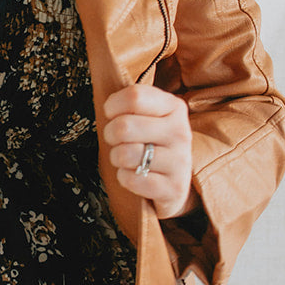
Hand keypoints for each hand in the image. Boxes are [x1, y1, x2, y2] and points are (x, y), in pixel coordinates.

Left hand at [103, 84, 195, 219]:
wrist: (174, 181)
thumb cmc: (153, 142)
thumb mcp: (149, 116)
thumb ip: (131, 103)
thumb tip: (104, 97)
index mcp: (174, 107)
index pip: (134, 96)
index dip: (113, 106)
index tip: (111, 114)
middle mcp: (180, 132)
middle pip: (124, 126)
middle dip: (110, 135)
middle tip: (116, 140)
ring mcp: (180, 161)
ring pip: (125, 155)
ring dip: (117, 158)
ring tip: (126, 158)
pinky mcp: (174, 188)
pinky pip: (132, 179)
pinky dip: (125, 178)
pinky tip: (134, 175)